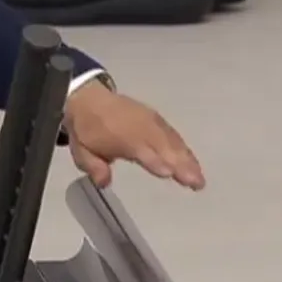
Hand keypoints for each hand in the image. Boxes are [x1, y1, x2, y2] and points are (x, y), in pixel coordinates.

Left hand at [62, 82, 204, 190]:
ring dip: (187, 158)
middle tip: (197, 183)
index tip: (169, 172)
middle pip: (164, 146)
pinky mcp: (156, 117)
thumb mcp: (82, 150)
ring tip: (199, 178)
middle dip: (180, 164)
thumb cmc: (86, 128)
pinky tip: (192, 161)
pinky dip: (183, 147)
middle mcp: (140, 127)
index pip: (142, 150)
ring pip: (172, 140)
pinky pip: (173, 133)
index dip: (155, 160)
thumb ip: (94, 167)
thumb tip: (104, 183)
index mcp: (121, 136)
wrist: (88, 98)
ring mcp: (150, 121)